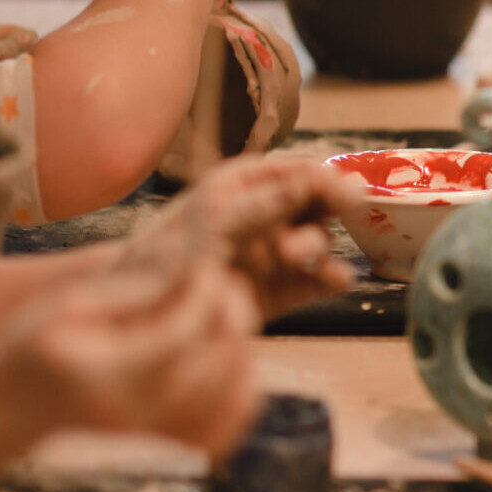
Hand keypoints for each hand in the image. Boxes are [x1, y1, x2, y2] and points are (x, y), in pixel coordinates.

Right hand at [0, 256, 262, 468]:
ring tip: (225, 314)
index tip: (207, 266)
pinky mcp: (167, 443)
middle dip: (233, 310)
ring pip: (232, 391)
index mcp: (109, 374)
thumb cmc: (36, 349)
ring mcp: (157, 433)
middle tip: (223, 284)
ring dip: (243, 343)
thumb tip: (194, 272)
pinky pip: (229, 421)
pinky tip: (234, 355)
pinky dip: (246, 386)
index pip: (182, 331)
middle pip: (217, 360)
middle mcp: (139, 411)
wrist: (9, 414)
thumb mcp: (67, 307)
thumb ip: (134, 291)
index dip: (206, 291)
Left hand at [154, 154, 361, 321]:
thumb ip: (275, 200)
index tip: (351, 194)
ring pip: (318, 242)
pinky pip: (317, 281)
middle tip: (325, 221)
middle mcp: (264, 216)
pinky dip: (330, 279)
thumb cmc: (168, 255)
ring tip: (296, 256)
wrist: (139, 319)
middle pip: (317, 205)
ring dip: (315, 247)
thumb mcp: (219, 219)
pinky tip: (335, 280)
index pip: (301, 172)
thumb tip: (335, 179)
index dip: (329, 180)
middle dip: (322, 215)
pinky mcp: (279, 291)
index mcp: (245, 186)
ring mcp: (272, 254)